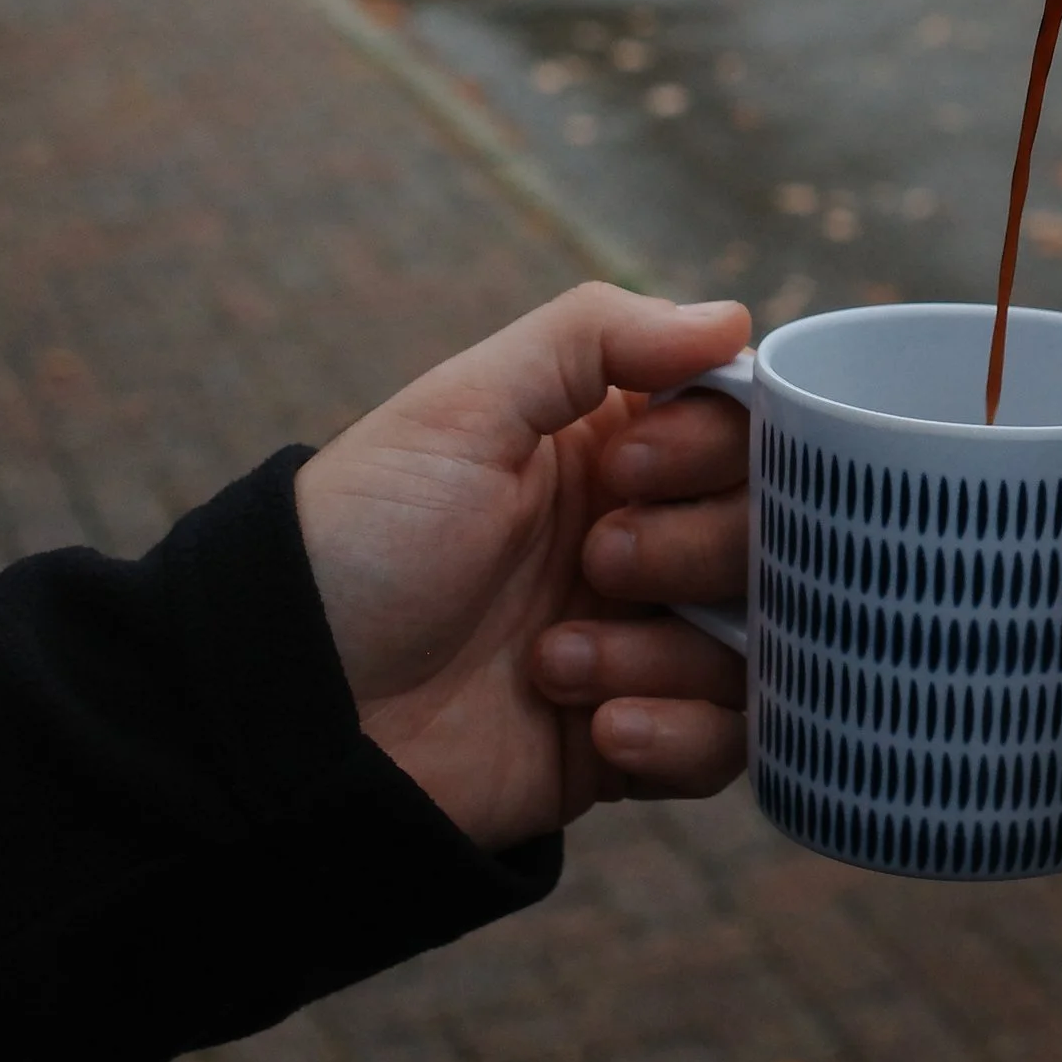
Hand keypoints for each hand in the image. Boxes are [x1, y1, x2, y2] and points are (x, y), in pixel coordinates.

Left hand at [293, 285, 752, 852]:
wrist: (292, 711)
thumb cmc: (362, 540)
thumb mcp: (462, 409)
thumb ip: (593, 338)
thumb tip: (732, 317)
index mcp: (611, 450)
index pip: (743, 429)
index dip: (713, 449)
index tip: (629, 469)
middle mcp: (642, 540)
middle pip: (768, 535)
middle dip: (691, 551)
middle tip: (594, 562)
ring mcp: (642, 644)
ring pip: (757, 641)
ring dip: (667, 651)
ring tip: (553, 665)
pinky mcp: (631, 740)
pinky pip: (729, 744)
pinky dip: (680, 734)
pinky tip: (599, 730)